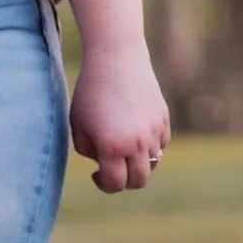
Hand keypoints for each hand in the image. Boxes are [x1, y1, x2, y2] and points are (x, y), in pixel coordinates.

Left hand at [72, 39, 170, 192]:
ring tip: (123, 145)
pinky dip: (150, 145)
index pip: (115, 184)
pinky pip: (161, 144)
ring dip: (138, 162)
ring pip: (153, 163)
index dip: (104, 185)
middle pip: (139, 181)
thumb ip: (88, 150)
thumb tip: (102, 164)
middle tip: (112, 168)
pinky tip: (135, 130)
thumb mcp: (78, 122)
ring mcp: (154, 132)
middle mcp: (138, 143)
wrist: (116, 58)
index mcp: (112, 146)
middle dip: (125, 180)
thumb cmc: (91, 90)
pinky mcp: (164, 119)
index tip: (96, 174)